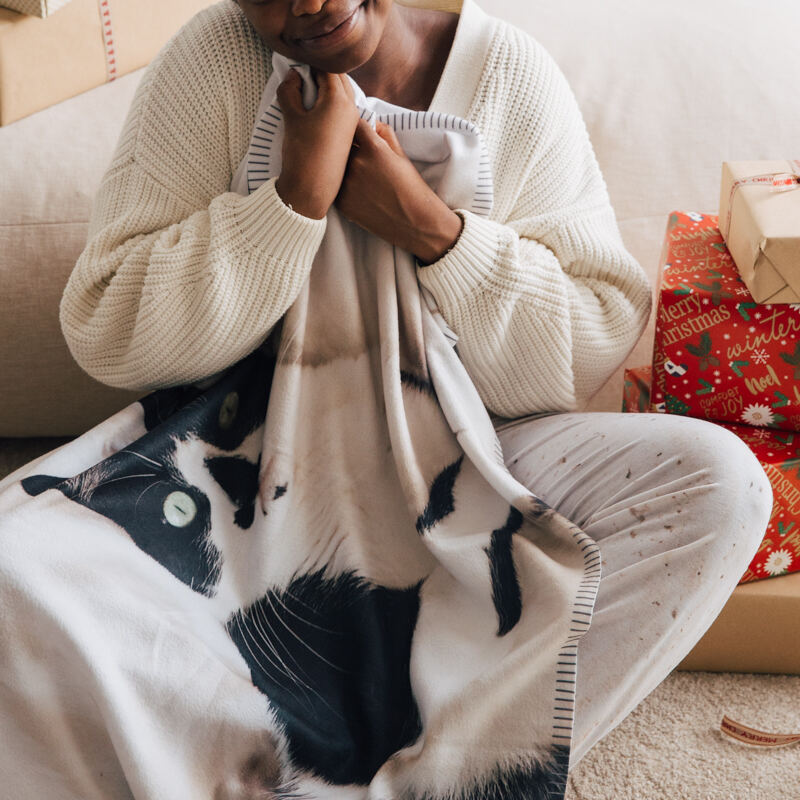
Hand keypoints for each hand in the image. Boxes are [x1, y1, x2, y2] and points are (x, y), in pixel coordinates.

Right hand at [275, 68, 358, 219]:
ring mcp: (353, 124)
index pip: (327, 68)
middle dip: (320, 77)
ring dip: (325, 93)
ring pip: (342, 96)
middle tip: (300, 85)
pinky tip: (315, 118)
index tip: (296, 71)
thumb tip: (293, 76)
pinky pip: (343, 112)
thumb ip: (289, 89)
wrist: (311, 192)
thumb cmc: (301, 154)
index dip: (310, 66)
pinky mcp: (350, 138)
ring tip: (305, 103)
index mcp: (339, 100)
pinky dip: (330, 108)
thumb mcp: (291, 116)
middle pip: (338, 80)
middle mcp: (352, 110)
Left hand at [335, 119, 463, 263]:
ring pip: (336, 166)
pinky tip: (358, 192)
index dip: (357, 127)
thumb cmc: (412, 188)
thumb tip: (372, 123)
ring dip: (342, 166)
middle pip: (341, 144)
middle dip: (348, 146)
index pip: (354, 124)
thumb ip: (385, 134)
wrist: (415, 222)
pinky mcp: (341, 202)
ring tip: (361, 177)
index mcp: (373, 148)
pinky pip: (335, 186)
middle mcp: (356, 164)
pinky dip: (341, 185)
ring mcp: (346, 184)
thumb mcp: (402, 156)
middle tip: (359, 156)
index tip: (359, 133)